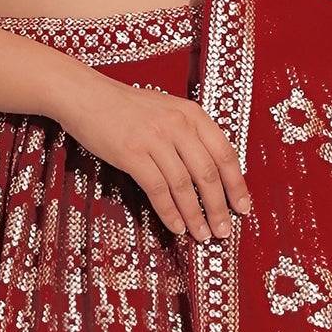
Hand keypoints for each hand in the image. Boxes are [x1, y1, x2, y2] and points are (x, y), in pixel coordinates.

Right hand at [60, 72, 252, 242]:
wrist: (87, 97)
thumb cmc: (127, 108)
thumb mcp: (168, 111)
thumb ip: (190, 135)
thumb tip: (211, 175)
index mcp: (192, 114)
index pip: (225, 153)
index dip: (237, 184)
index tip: (243, 206)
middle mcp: (177, 124)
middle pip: (207, 174)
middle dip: (219, 207)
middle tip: (224, 230)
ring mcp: (155, 138)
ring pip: (184, 186)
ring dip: (195, 215)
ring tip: (202, 234)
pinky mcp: (132, 153)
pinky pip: (158, 190)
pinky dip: (170, 212)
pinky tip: (176, 227)